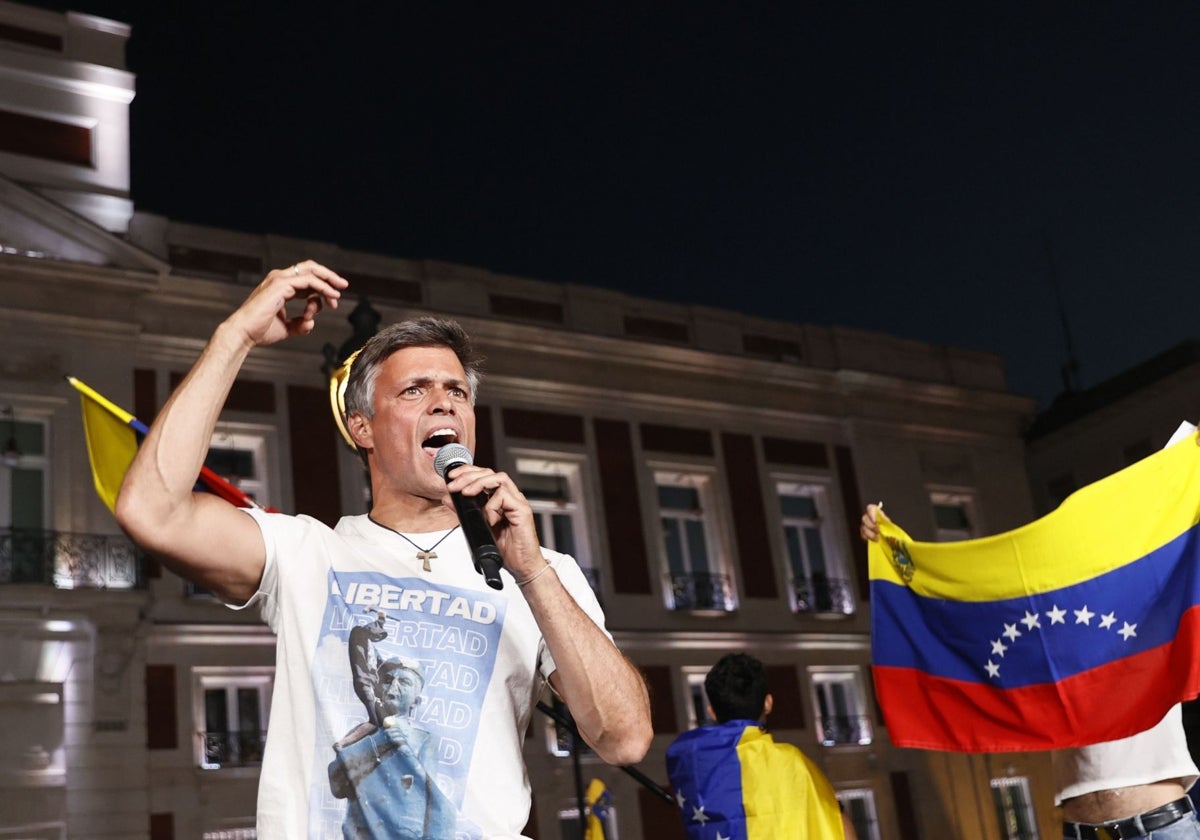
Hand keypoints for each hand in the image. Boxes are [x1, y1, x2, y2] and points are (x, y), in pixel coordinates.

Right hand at [225, 260, 347, 347]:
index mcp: (280, 286)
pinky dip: (322, 287)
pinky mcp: (281, 285)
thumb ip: (300, 324)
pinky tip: (331, 296)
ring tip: (337, 296)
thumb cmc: (259, 331)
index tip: (332, 304)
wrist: (244, 334)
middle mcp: (279, 279)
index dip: (322, 290)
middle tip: (343, 285)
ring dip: (328, 282)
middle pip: (310, 268)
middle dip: (329, 276)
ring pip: (311, 271)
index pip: (306, 279)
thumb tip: (311, 323)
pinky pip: (308, 281)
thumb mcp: (285, 328)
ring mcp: (279, 279)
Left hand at [443, 464, 543, 578]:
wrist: (522, 566)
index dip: (467, 472)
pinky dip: (491, 505)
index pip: (484, 475)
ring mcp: (517, 502)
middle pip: (490, 473)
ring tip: (466, 493)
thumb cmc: (506, 549)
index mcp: (501, 499)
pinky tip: (488, 518)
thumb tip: (448, 499)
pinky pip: (504, 496)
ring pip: (499, 478)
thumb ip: (464, 512)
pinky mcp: (522, 511)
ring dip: (478, 483)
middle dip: (469, 475)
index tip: (452, 476)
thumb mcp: (478, 527)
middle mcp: (510, 497)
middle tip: (454, 485)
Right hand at [860, 502, 887, 541]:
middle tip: (878, 531)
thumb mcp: (889, 523)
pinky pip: (862, 535)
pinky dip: (868, 538)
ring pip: (863, 528)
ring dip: (870, 534)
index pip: (870, 508)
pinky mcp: (863, 532)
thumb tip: (886, 522)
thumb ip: (886, 521)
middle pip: (865, 518)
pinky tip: (874, 540)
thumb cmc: (888, 528)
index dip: (871, 513)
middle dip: (871, 526)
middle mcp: (868, 517)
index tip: (875, 521)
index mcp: (875, 512)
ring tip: (877, 538)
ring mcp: (864, 525)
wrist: (887, 537)